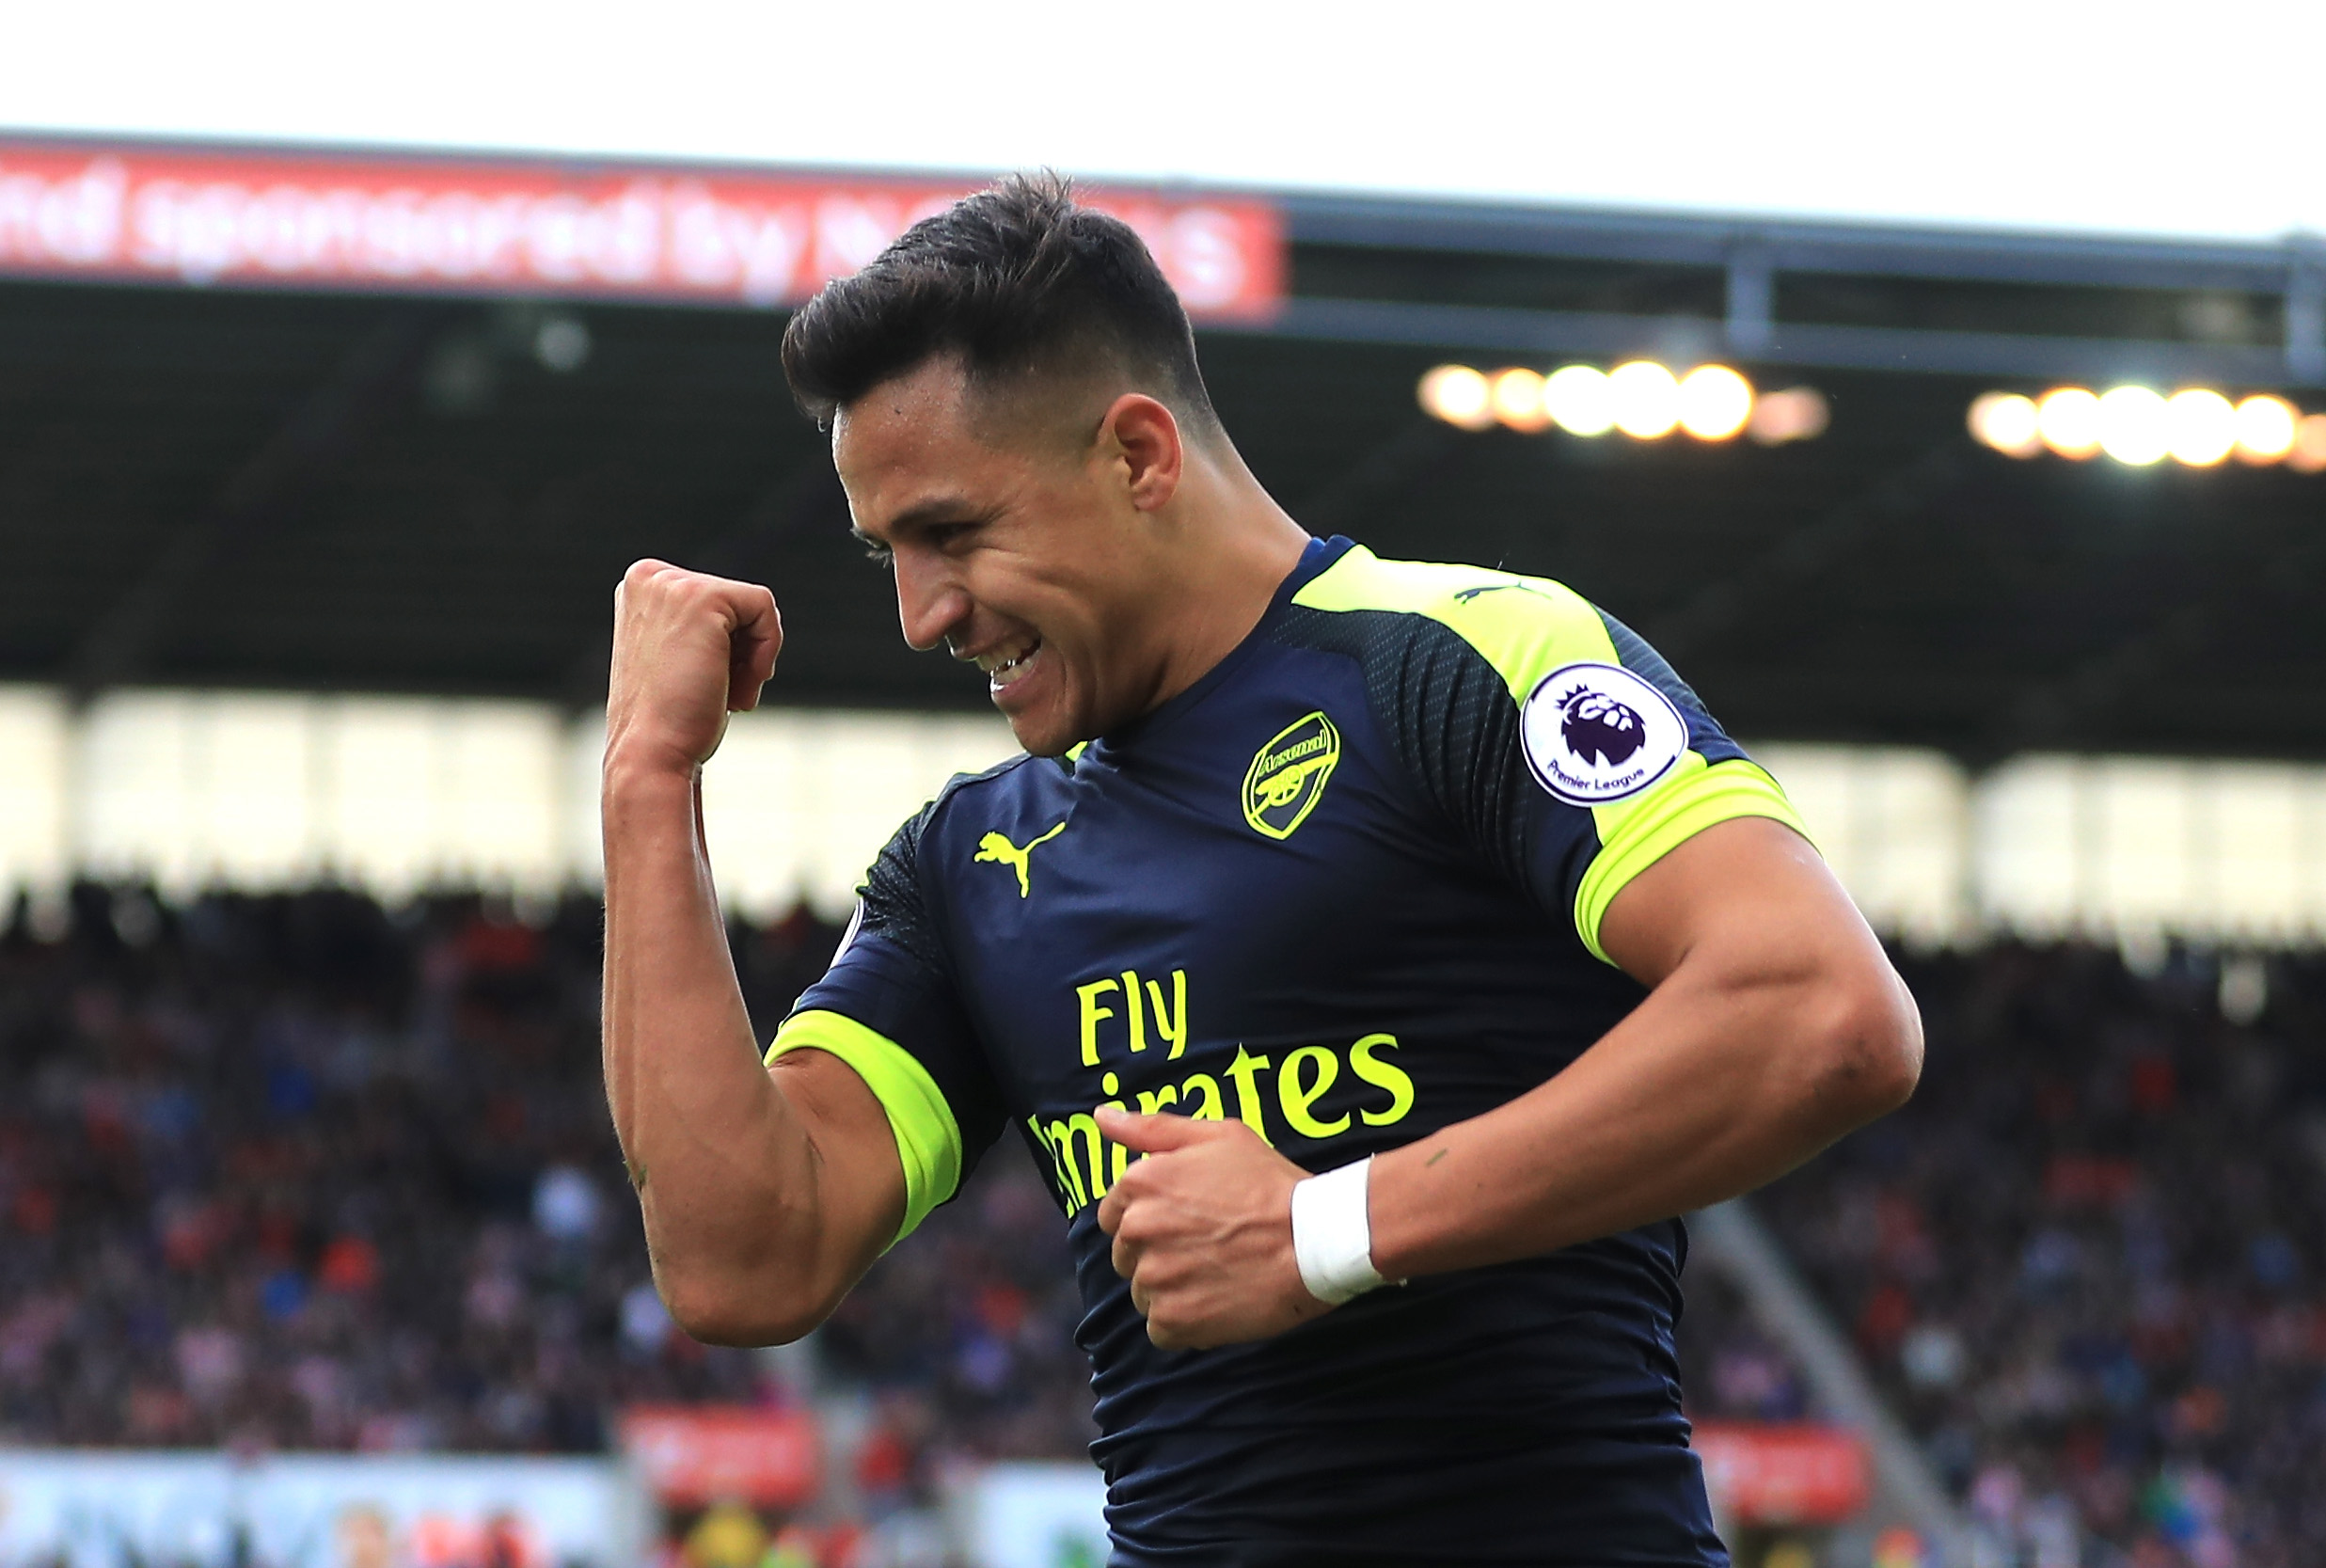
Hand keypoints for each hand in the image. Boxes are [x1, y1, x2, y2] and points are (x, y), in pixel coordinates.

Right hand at [605, 560, 782, 776]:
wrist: (651, 755)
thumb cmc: (670, 722)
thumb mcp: (678, 660)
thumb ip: (698, 629)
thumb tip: (734, 625)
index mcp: (640, 588)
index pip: (719, 603)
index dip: (727, 649)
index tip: (702, 683)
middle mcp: (648, 576)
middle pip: (737, 604)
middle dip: (740, 654)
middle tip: (711, 693)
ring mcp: (671, 583)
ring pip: (754, 608)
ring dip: (752, 660)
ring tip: (722, 694)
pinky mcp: (702, 596)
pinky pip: (765, 607)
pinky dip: (767, 651)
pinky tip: (738, 687)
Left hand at [1094, 1108, 1333, 1349]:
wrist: (1314, 1239)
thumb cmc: (1270, 1184)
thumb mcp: (1217, 1136)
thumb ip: (1152, 1128)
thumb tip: (1101, 1117)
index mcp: (1140, 1182)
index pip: (1114, 1214)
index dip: (1151, 1219)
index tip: (1188, 1222)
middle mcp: (1138, 1229)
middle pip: (1126, 1255)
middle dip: (1158, 1254)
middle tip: (1208, 1247)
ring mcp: (1153, 1277)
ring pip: (1143, 1292)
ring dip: (1172, 1289)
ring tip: (1217, 1274)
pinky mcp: (1173, 1320)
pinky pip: (1160, 1328)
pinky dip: (1186, 1322)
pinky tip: (1219, 1301)